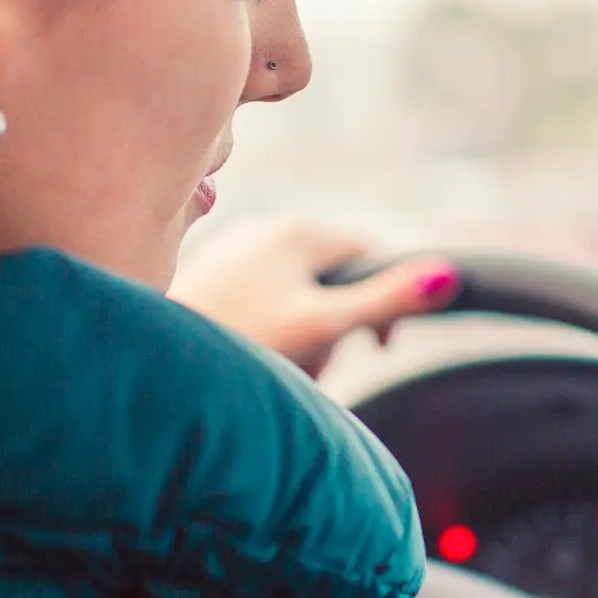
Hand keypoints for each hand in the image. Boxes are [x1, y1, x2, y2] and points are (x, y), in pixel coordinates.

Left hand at [170, 219, 460, 376]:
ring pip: (299, 292)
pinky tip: (253, 360)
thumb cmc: (238, 344)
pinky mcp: (210, 276)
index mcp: (299, 229)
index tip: (383, 349)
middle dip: (339, 325)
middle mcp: (265, 227)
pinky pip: (264, 301)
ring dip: (307, 335)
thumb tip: (448, 274)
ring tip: (284, 369)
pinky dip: (274, 333)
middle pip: (335, 275)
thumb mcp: (323, 327)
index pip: (372, 253)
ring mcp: (234, 249)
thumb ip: (385, 300)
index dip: (390, 300)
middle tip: (322, 368)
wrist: (148, 364)